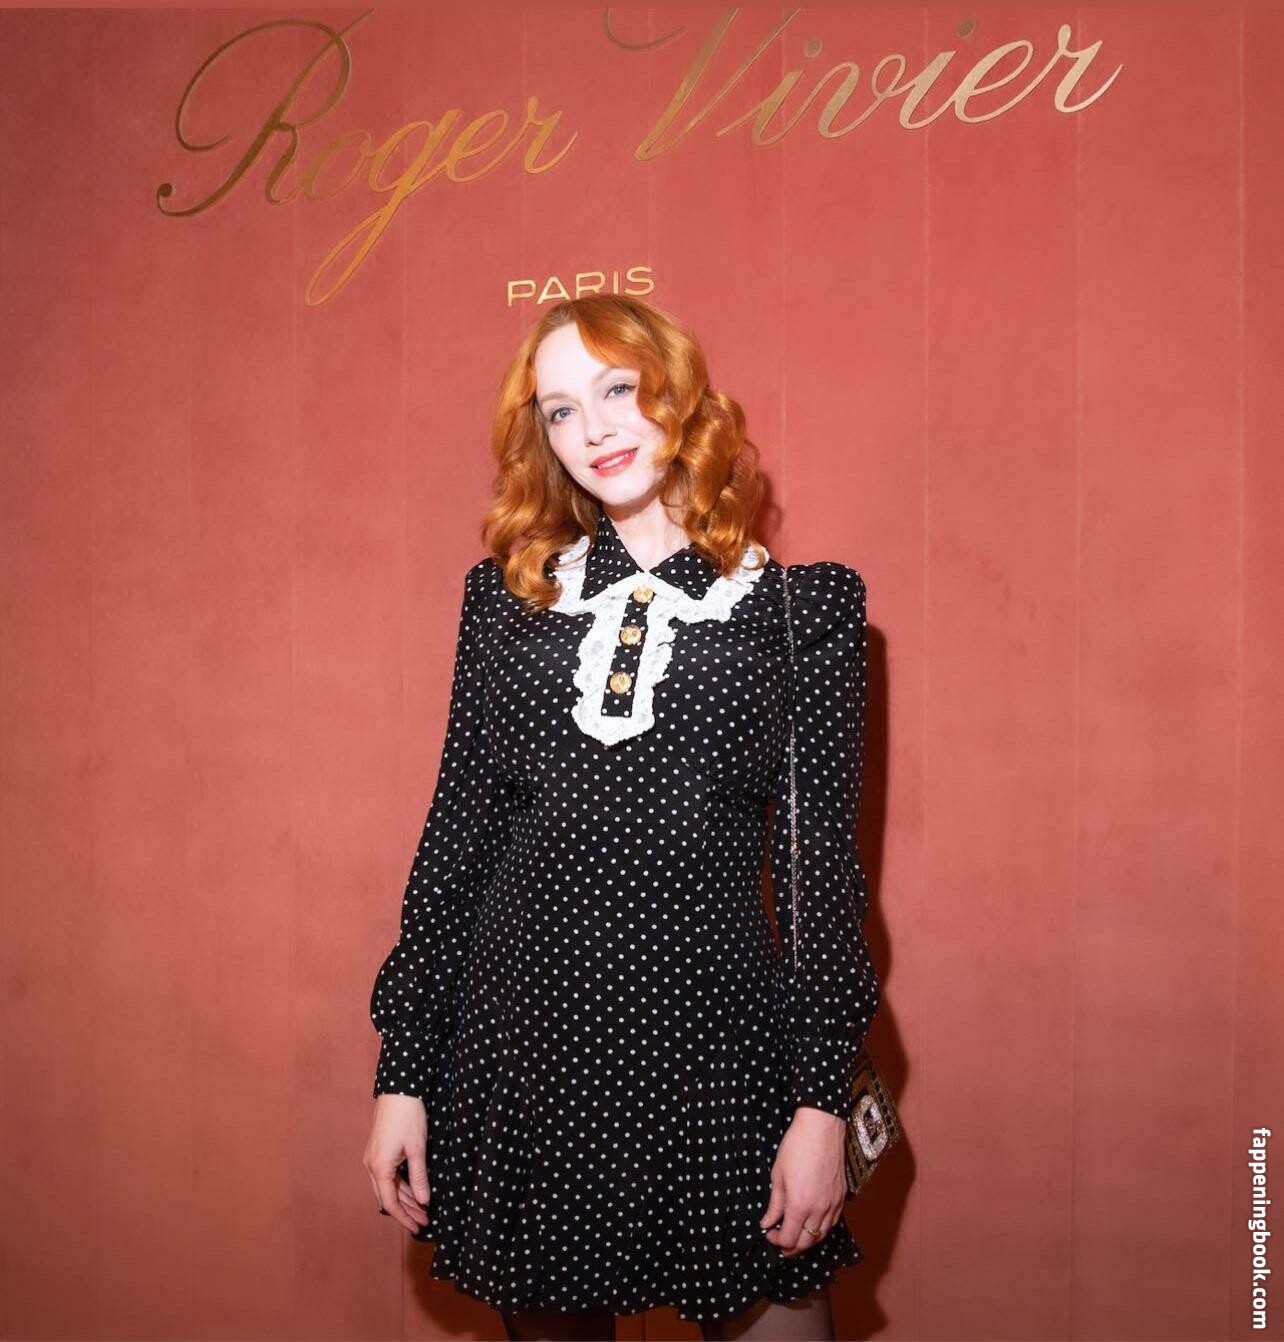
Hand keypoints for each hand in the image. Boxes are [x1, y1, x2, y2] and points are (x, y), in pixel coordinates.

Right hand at [364, 1093, 430, 1233]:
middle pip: (388, 1197)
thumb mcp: (417, 1148)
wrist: (398, 1090)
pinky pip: (388, 1175)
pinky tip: (414, 1191)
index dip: (404, 1217)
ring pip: (388, 1186)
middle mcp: (371, 1165)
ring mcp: (374, 1158)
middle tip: (424, 1220)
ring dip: (405, 1198)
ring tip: (423, 1209)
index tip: (418, 1227)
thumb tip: (423, 1201)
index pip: (390, 1203)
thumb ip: (419, 1177)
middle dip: (406, 1211)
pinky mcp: (378, 1151)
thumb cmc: (408, 1116)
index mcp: (379, 1167)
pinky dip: (401, 1185)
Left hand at [759, 1106, 847, 1257]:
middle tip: (780, 1243)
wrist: (821, 1128)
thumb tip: (767, 1222)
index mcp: (799, 1205)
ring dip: (807, 1241)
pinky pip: (832, 1222)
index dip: (777, 1240)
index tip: (769, 1233)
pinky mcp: (841, 1197)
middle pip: (806, 1242)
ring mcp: (833, 1204)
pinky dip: (821, 1229)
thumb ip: (774, 1204)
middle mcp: (819, 1209)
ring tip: (796, 1238)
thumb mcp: (778, 1175)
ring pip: (821, 1235)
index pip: (789, 1238)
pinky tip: (813, 1225)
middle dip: (791, 1247)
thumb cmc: (796, 1147)